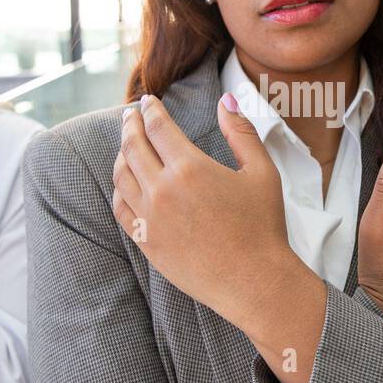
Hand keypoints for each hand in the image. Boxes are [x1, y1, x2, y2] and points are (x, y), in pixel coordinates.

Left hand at [112, 94, 300, 323]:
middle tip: (129, 114)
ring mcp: (151, 218)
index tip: (148, 101)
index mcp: (190, 168)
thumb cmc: (263, 226)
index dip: (150, 109)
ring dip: (121, 154)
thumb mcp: (262, 172)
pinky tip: (126, 183)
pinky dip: (119, 190)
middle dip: (129, 125)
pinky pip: (121, 209)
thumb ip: (241, 132)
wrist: (255, 282)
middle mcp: (163, 190)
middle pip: (132, 146)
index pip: (157, 127)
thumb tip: (226, 101)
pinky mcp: (147, 242)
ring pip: (121, 176)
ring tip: (127, 145)